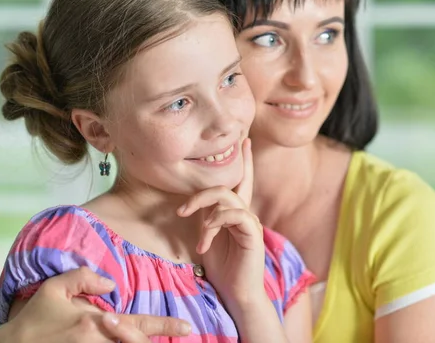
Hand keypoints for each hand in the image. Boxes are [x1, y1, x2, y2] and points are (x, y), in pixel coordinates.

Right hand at [0, 267, 190, 342]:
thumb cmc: (35, 318)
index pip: (138, 324)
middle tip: (178, 331)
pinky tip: (133, 339)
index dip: (165, 326)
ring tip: (155, 338)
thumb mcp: (55, 289)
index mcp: (95, 324)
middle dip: (155, 340)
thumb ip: (84, 277)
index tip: (186, 327)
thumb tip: (111, 284)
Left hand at [178, 138, 264, 306]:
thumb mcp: (208, 238)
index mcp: (236, 214)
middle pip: (229, 185)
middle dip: (203, 191)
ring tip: (195, 232)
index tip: (245, 141)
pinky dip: (215, 223)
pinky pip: (234, 214)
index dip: (244, 161)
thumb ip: (205, 218)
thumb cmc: (223, 269)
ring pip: (228, 198)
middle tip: (182, 209)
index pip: (241, 181)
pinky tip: (204, 241)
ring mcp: (250, 223)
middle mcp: (245, 214)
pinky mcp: (252, 234)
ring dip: (205, 211)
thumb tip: (190, 203)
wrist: (237, 294)